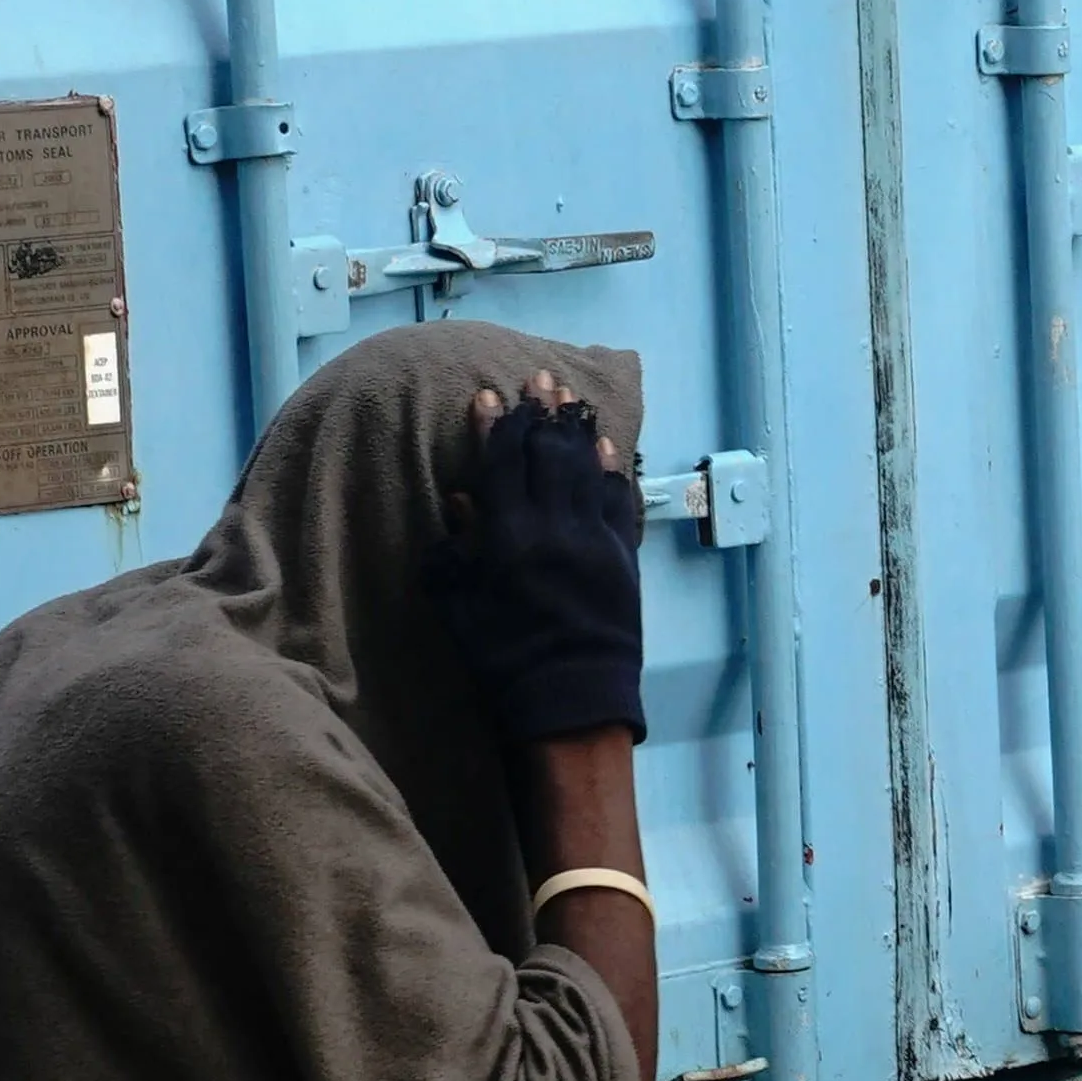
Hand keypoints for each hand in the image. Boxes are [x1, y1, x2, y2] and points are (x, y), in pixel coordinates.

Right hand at [433, 372, 648, 745]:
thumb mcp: (459, 606)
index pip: (501, 465)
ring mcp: (597, 541)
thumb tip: (462, 500)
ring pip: (588, 470)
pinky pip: (620, 502)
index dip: (496, 427)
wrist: (572, 701)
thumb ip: (456, 550)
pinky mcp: (626, 559)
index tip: (489, 395)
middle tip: (539, 379)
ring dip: (578, 431)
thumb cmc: (504, 660)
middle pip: (550, 455)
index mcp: (510, 538)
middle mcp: (556, 529)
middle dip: (543, 414)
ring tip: (571, 399)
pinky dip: (612, 472)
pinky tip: (607, 449)